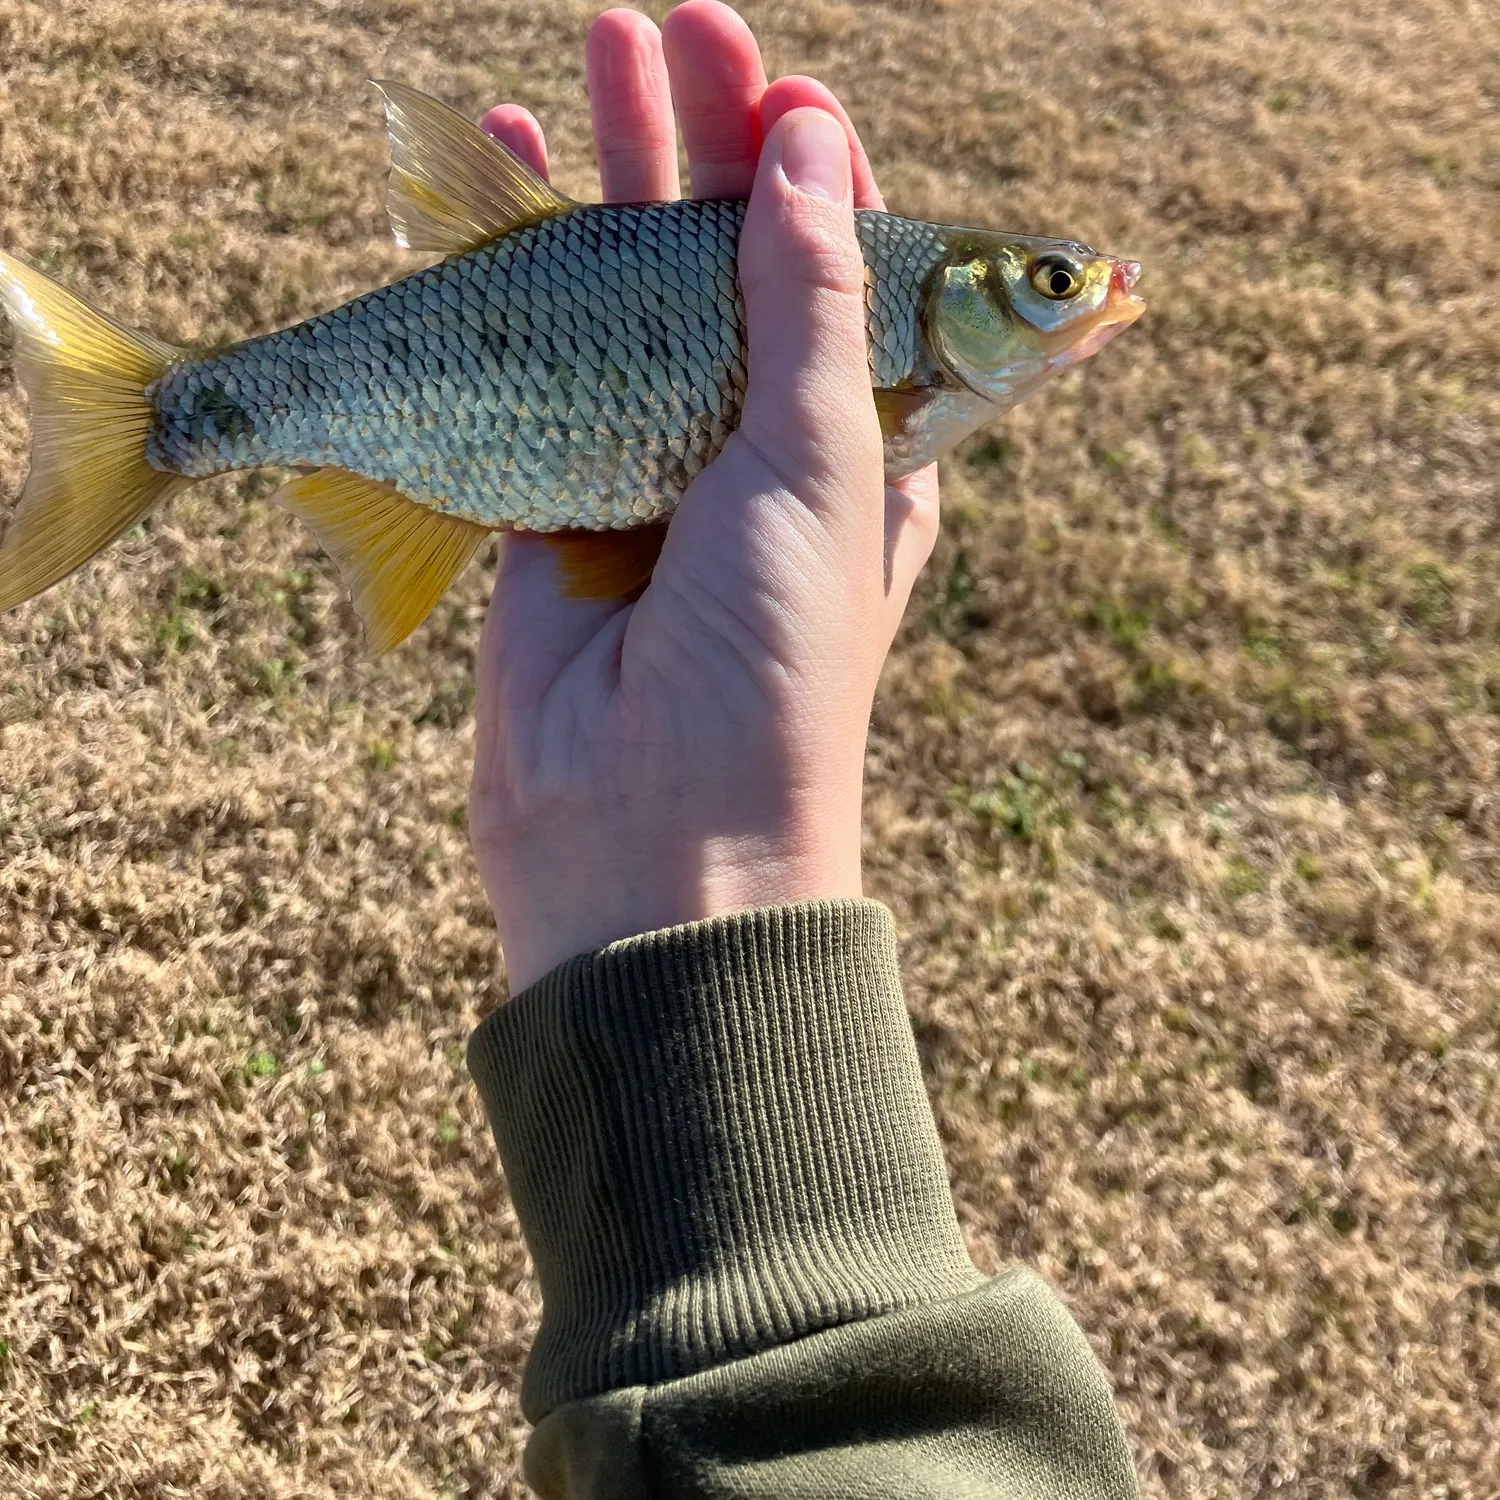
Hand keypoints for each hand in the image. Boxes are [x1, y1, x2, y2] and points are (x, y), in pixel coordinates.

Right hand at [469, 1, 940, 992]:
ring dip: (609, 182)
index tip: (780, 84)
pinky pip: (536, 366)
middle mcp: (764, 455)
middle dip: (704, 145)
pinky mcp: (557, 505)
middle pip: (734, 268)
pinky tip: (491, 182)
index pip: (852, 279)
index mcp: (865, 450)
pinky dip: (514, 276)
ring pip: (631, 300)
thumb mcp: (819, 470)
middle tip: (662, 26)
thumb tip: (814, 141)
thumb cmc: (772, 668)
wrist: (649, 844)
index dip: (820, 177)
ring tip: (587, 57)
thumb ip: (806, 305)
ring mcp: (656, 476)